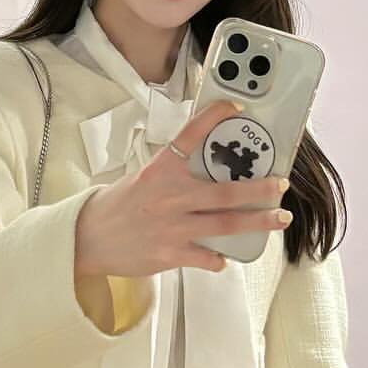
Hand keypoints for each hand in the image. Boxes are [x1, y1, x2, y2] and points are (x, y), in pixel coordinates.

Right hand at [75, 98, 292, 277]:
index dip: (213, 119)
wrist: (87, 238)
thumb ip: (173, 175)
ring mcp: (173, 227)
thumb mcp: (142, 179)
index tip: (235, 108)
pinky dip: (219, 258)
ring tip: (279, 218)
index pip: (189, 137)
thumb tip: (207, 171)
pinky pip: (206, 257)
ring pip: (225, 224)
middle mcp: (169, 197)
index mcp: (160, 171)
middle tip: (281, 184)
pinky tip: (225, 258)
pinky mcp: (171, 253)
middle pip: (224, 191)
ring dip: (257, 222)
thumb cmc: (117, 206)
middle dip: (258, 188)